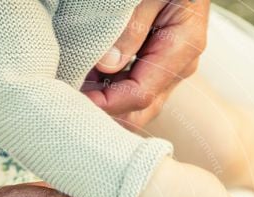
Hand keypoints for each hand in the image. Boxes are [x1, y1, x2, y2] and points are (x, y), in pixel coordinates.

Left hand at [83, 0, 209, 128]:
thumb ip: (132, 26)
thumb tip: (107, 65)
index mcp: (183, 47)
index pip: (141, 93)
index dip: (107, 103)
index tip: (75, 97)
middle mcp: (179, 66)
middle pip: (140, 111)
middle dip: (105, 113)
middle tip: (70, 101)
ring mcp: (169, 69)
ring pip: (135, 106)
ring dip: (104, 102)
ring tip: (73, 87)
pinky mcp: (158, 66)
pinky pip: (132, 89)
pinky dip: (107, 89)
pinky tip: (85, 78)